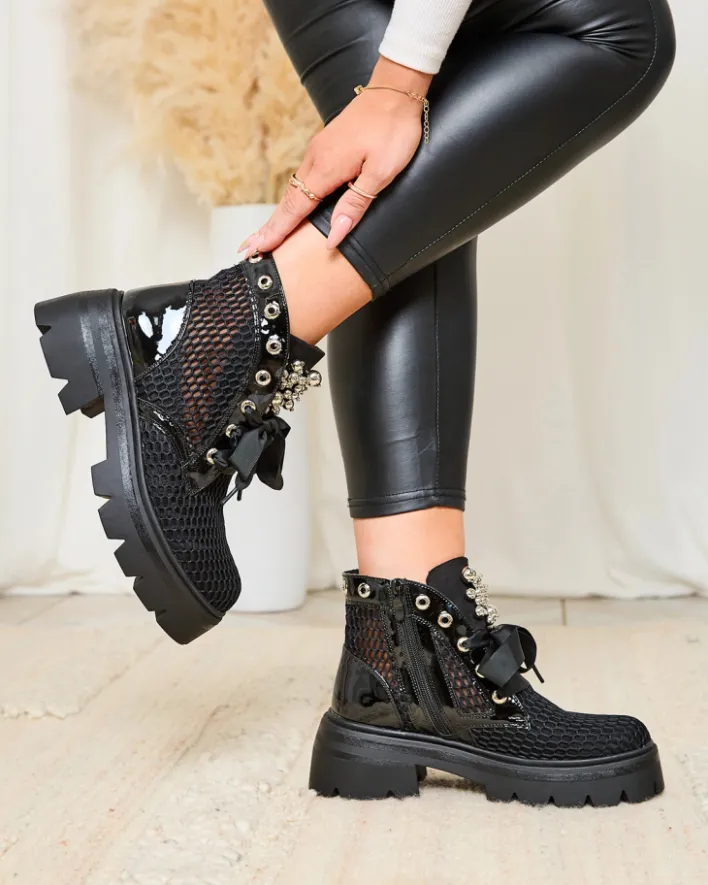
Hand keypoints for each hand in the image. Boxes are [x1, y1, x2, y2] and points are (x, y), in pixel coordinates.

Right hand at [240, 57, 431, 253]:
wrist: (396, 89)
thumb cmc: (392, 129)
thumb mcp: (381, 173)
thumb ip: (355, 205)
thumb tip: (334, 236)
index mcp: (326, 168)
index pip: (295, 208)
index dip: (277, 231)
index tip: (258, 248)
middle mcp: (316, 159)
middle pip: (287, 201)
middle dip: (270, 227)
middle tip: (250, 248)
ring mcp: (319, 151)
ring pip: (294, 190)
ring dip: (280, 214)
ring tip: (268, 234)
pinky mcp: (326, 146)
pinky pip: (303, 178)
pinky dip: (293, 198)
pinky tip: (293, 206)